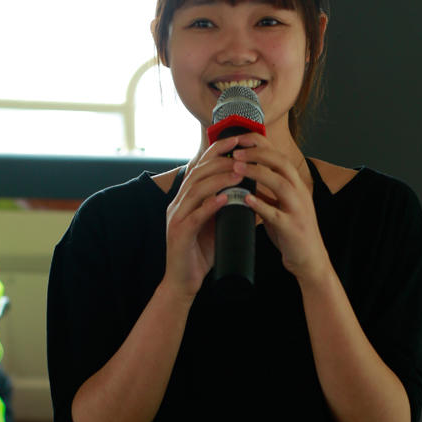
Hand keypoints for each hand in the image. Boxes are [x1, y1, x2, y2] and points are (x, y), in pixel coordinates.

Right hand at [164, 137, 242, 296]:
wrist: (184, 282)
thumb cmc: (201, 253)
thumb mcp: (214, 224)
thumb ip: (224, 206)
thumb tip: (245, 189)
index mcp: (186, 198)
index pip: (200, 166)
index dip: (217, 150)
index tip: (238, 139)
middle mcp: (178, 204)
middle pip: (198, 173)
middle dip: (220, 161)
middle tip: (242, 154)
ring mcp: (176, 218)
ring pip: (196, 190)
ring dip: (219, 179)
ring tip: (239, 173)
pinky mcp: (179, 234)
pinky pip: (195, 215)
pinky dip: (210, 205)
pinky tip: (225, 198)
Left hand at [231, 136, 330, 282]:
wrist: (309, 259)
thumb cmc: (291, 231)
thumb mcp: (279, 205)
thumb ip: (266, 190)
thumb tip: (243, 174)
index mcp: (295, 184)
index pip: (278, 155)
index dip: (259, 144)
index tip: (239, 139)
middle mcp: (299, 192)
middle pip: (281, 163)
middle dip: (257, 153)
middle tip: (236, 151)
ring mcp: (297, 209)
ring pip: (280, 183)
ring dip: (257, 172)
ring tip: (237, 168)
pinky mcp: (292, 228)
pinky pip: (276, 213)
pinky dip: (260, 204)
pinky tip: (245, 199)